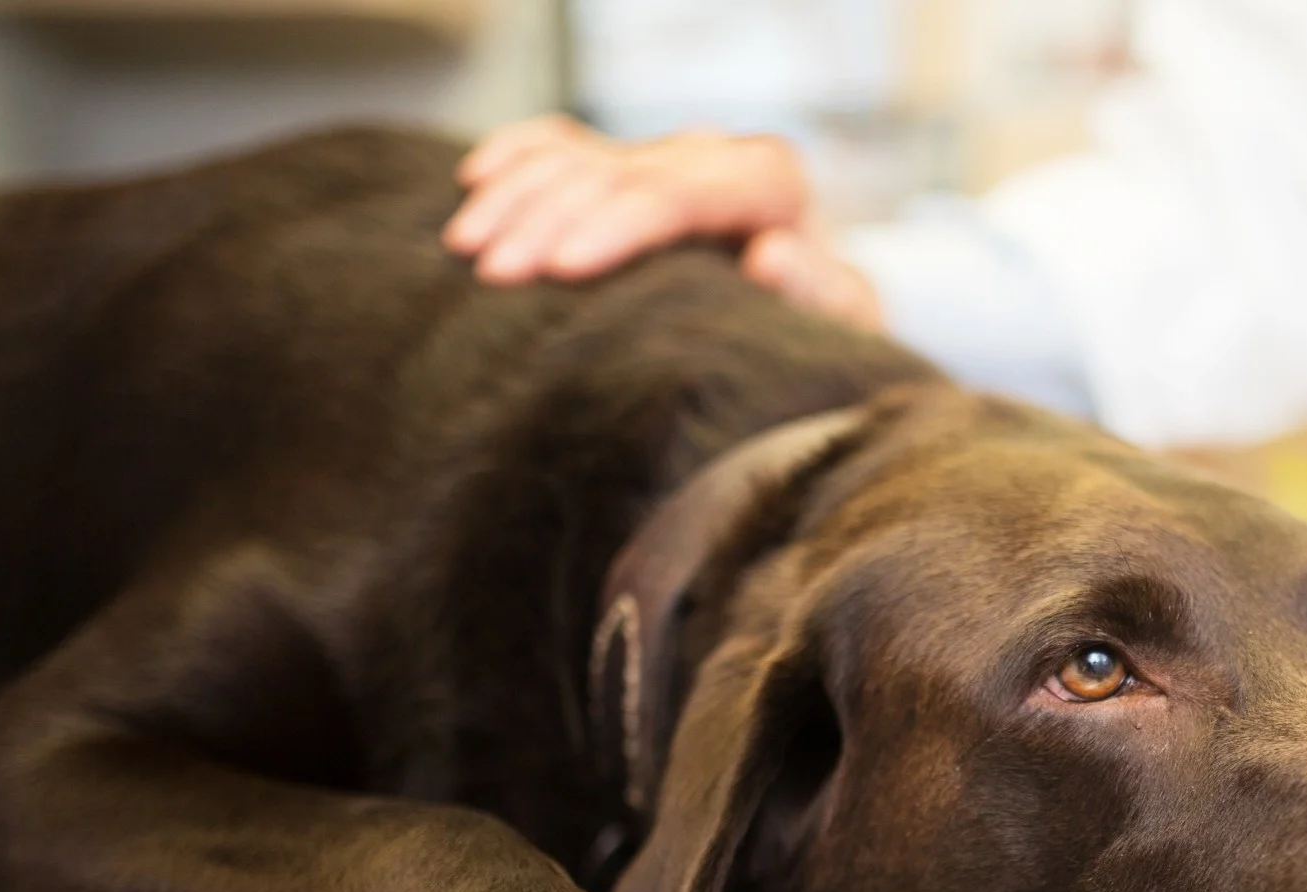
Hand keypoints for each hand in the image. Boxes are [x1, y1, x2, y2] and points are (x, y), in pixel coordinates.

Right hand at [445, 115, 883, 331]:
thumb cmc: (824, 332)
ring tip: (465, 249)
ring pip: (577, 156)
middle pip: (614, 173)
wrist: (814, 322)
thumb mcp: (841, 325)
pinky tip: (475, 180)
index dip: (616, 225)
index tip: (563, 269)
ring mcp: (663, 158)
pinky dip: (516, 156)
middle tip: (492, 274)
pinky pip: (561, 144)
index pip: (678, 192)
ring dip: (516, 197)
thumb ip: (818, 292)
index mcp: (767, 181)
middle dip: (548, 219)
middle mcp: (712, 156)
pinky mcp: (628, 169)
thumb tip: (772, 253)